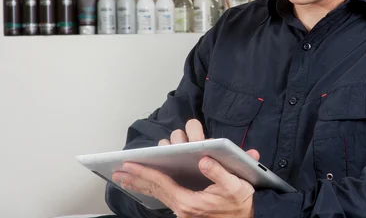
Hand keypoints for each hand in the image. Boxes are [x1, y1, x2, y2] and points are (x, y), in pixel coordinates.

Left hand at [112, 119, 259, 217]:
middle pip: (154, 190)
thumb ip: (219, 172)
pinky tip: (148, 186)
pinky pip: (164, 198)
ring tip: (126, 178)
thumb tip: (204, 160)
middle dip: (135, 179)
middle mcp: (183, 208)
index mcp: (191, 202)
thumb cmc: (241, 203)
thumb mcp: (235, 186)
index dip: (144, 172)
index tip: (129, 165)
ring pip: (157, 195)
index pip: (161, 184)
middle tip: (118, 172)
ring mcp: (184, 211)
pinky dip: (153, 189)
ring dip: (141, 185)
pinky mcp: (187, 210)